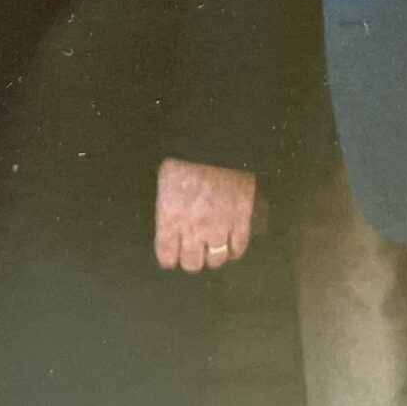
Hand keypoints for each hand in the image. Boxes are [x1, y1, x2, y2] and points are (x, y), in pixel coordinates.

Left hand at [154, 157, 257, 272]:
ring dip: (213, 256)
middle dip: (191, 260)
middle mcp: (194, 228)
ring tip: (212, 249)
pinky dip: (234, 250)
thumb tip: (169, 226)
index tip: (172, 256)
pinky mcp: (241, 220)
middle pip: (192, 263)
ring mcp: (219, 226)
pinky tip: (230, 245)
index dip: (169, 258)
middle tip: (193, 253)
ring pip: (216, 259)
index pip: (167, 256)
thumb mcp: (165, 182)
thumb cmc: (186, 156)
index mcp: (170, 217)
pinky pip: (238, 248)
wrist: (217, 142)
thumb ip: (167, 208)